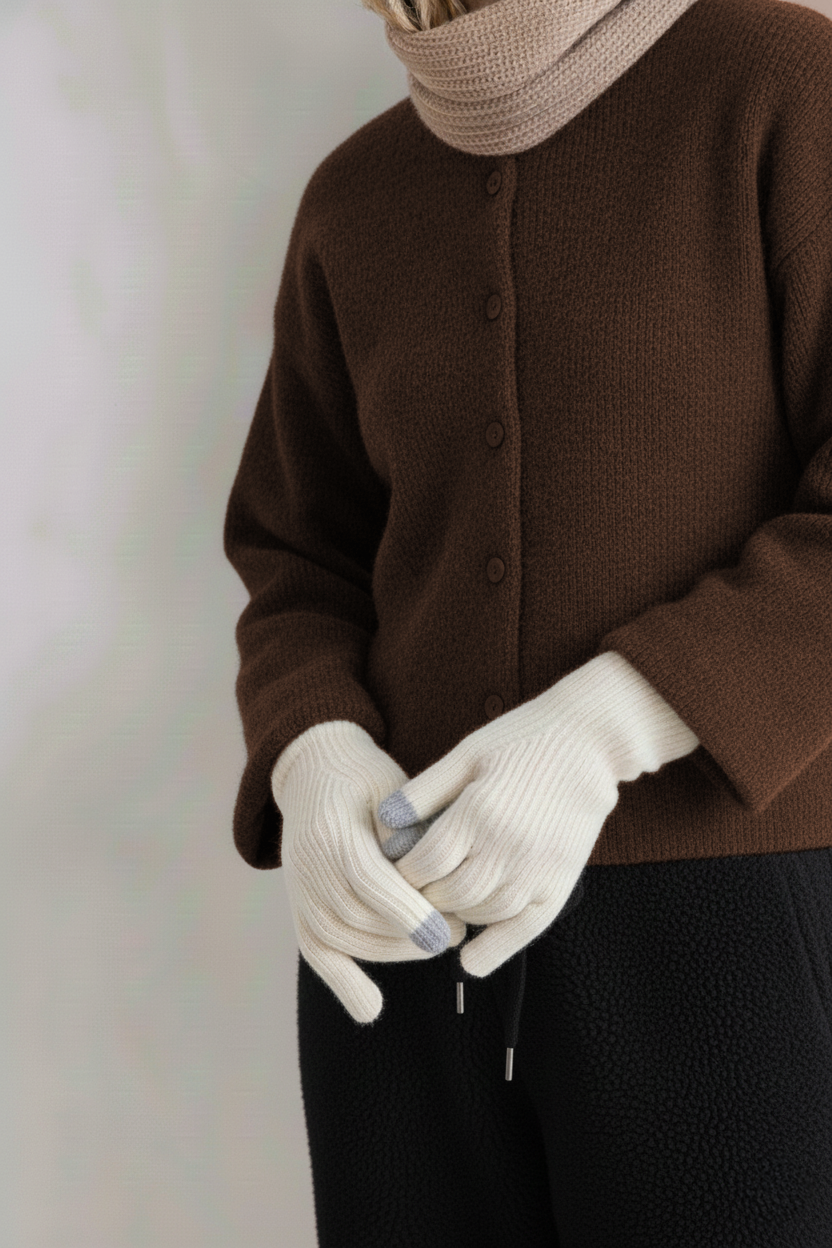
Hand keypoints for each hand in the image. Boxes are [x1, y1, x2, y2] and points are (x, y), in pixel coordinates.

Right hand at [273, 720, 465, 1023]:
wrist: (316, 772)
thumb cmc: (368, 779)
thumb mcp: (391, 789)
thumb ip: (408, 829)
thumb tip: (430, 871)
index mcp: (332, 829)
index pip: (369, 881)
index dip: (407, 912)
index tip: (445, 932)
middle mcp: (308, 864)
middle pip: (358, 917)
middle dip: (408, 934)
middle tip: (456, 932)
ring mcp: (299, 889)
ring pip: (342, 938)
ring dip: (390, 952)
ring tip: (434, 945)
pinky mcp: (298, 907)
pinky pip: (316, 952)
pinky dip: (342, 983)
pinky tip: (370, 1008)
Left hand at [377, 652, 698, 976]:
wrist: (591, 742)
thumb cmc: (520, 741)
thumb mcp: (466, 754)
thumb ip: (424, 791)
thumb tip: (383, 824)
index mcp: (478, 812)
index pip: (423, 864)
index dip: (401, 872)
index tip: (395, 867)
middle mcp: (508, 848)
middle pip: (447, 896)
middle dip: (423, 896)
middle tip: (413, 890)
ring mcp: (537, 871)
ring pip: (480, 915)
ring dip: (454, 915)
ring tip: (442, 903)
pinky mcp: (560, 885)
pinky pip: (522, 930)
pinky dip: (494, 949)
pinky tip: (470, 959)